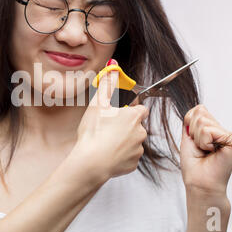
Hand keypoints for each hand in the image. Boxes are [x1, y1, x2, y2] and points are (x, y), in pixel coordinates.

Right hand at [70, 59, 149, 179]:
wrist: (91, 163)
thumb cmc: (95, 133)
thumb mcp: (98, 103)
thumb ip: (107, 84)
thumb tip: (113, 67)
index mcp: (135, 117)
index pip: (139, 108)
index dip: (128, 109)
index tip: (117, 113)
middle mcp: (141, 133)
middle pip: (136, 125)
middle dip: (124, 126)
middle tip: (107, 128)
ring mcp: (137, 150)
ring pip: (132, 142)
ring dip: (122, 141)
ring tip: (105, 142)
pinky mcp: (132, 164)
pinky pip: (128, 157)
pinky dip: (120, 156)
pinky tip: (107, 154)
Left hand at [180, 104, 231, 195]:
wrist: (200, 183)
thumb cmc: (194, 165)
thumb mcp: (187, 138)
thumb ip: (191, 121)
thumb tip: (197, 107)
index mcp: (211, 129)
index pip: (197, 110)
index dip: (189, 125)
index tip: (193, 142)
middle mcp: (220, 130)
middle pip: (199, 113)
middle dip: (193, 132)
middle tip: (200, 148)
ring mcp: (227, 134)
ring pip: (202, 121)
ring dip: (197, 139)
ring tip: (205, 151)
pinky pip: (209, 131)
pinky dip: (204, 142)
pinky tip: (211, 151)